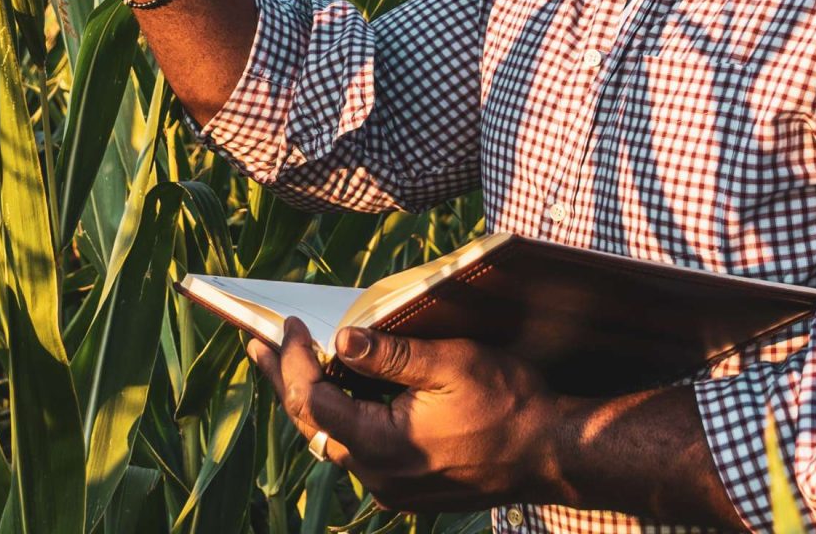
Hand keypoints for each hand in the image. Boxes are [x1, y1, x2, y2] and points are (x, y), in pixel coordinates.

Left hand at [247, 319, 568, 514]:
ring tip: (290, 364)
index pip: (314, 402)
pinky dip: (343, 419)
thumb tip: (341, 339)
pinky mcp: (408, 489)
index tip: (286, 326)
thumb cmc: (511, 404)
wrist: (555, 453)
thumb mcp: (452, 364)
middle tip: (260, 347)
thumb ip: (391, 354)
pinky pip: (360, 452)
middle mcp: (379, 476)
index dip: (293, 361)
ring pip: (334, 441)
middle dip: (287, 381)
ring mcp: (393, 488)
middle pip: (314, 426)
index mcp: (383, 446)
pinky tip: (341, 393)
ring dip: (313, 401)